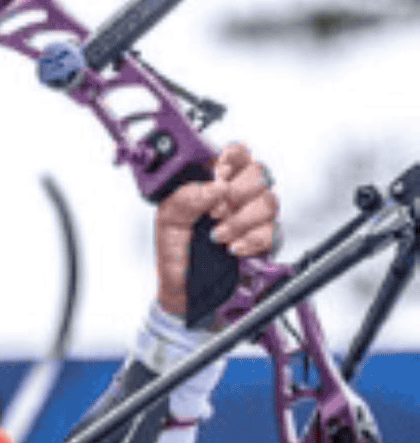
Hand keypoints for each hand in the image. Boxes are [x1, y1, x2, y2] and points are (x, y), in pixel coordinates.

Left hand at [155, 142, 278, 316]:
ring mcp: (254, 216)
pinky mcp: (266, 240)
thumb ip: (186, 197)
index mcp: (214, 181)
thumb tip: (214, 185)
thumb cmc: (175, 249)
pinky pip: (273, 231)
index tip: (219, 172)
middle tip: (214, 212)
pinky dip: (251, 240)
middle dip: (237, 192)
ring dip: (241, 219)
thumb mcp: (168, 219)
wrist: (184, 289)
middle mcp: (238, 194)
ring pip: (269, 201)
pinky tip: (232, 248)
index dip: (233, 156)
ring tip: (217, 235)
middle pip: (259, 172)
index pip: (236, 153)